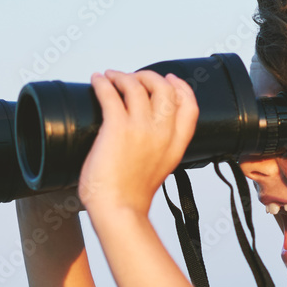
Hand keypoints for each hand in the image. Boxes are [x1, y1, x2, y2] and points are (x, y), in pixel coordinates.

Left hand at [80, 69, 197, 216]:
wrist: (119, 210)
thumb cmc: (130, 198)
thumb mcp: (159, 171)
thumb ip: (160, 150)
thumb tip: (145, 137)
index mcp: (175, 145)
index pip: (190, 106)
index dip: (182, 87)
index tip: (172, 79)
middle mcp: (162, 133)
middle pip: (164, 88)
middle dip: (149, 76)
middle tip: (134, 77)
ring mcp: (141, 129)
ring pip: (136, 85)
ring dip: (122, 76)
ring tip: (111, 77)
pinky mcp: (117, 127)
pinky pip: (110, 93)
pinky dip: (102, 82)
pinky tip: (97, 80)